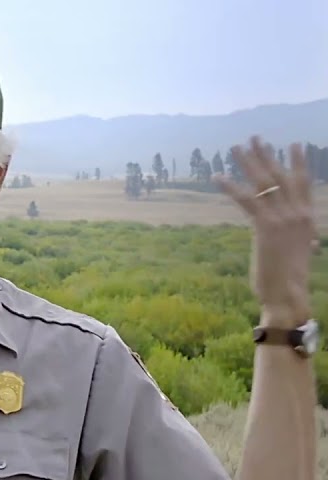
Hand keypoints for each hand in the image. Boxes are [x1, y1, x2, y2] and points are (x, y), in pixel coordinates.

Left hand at [217, 137, 317, 324]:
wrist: (289, 294)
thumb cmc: (291, 278)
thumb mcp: (301, 252)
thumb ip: (303, 239)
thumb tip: (311, 240)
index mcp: (308, 218)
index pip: (304, 183)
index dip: (299, 163)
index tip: (294, 145)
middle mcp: (299, 213)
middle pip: (281, 176)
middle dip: (267, 155)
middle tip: (255, 137)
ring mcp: (283, 218)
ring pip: (263, 182)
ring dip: (248, 162)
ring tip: (236, 147)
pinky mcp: (265, 226)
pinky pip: (245, 200)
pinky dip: (230, 187)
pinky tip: (217, 176)